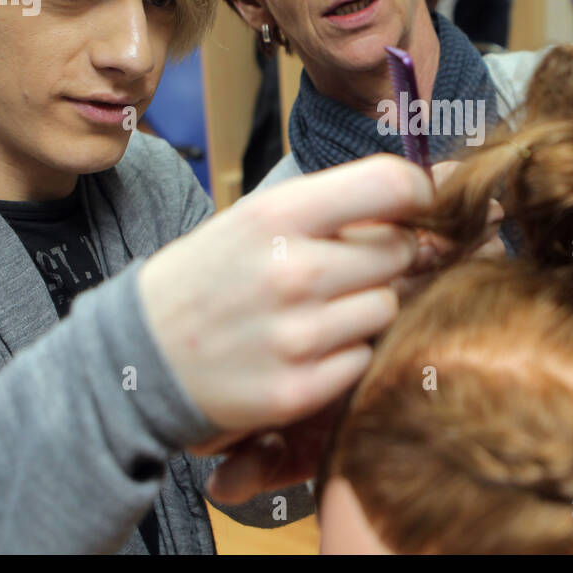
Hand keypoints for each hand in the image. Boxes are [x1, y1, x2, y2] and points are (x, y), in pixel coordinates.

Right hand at [194, 160, 504, 499]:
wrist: (140, 356)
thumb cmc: (212, 275)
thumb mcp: (257, 217)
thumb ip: (338, 202)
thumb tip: (433, 182)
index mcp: (278, 215)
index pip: (390, 183)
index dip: (418, 190)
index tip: (417, 201)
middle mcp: (291, 272)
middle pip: (399, 251)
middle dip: (385, 255)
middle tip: (344, 266)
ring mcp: (295, 336)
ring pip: (387, 306)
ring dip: (365, 307)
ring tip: (318, 308)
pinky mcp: (297, 391)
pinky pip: (363, 358)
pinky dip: (345, 353)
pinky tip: (307, 347)